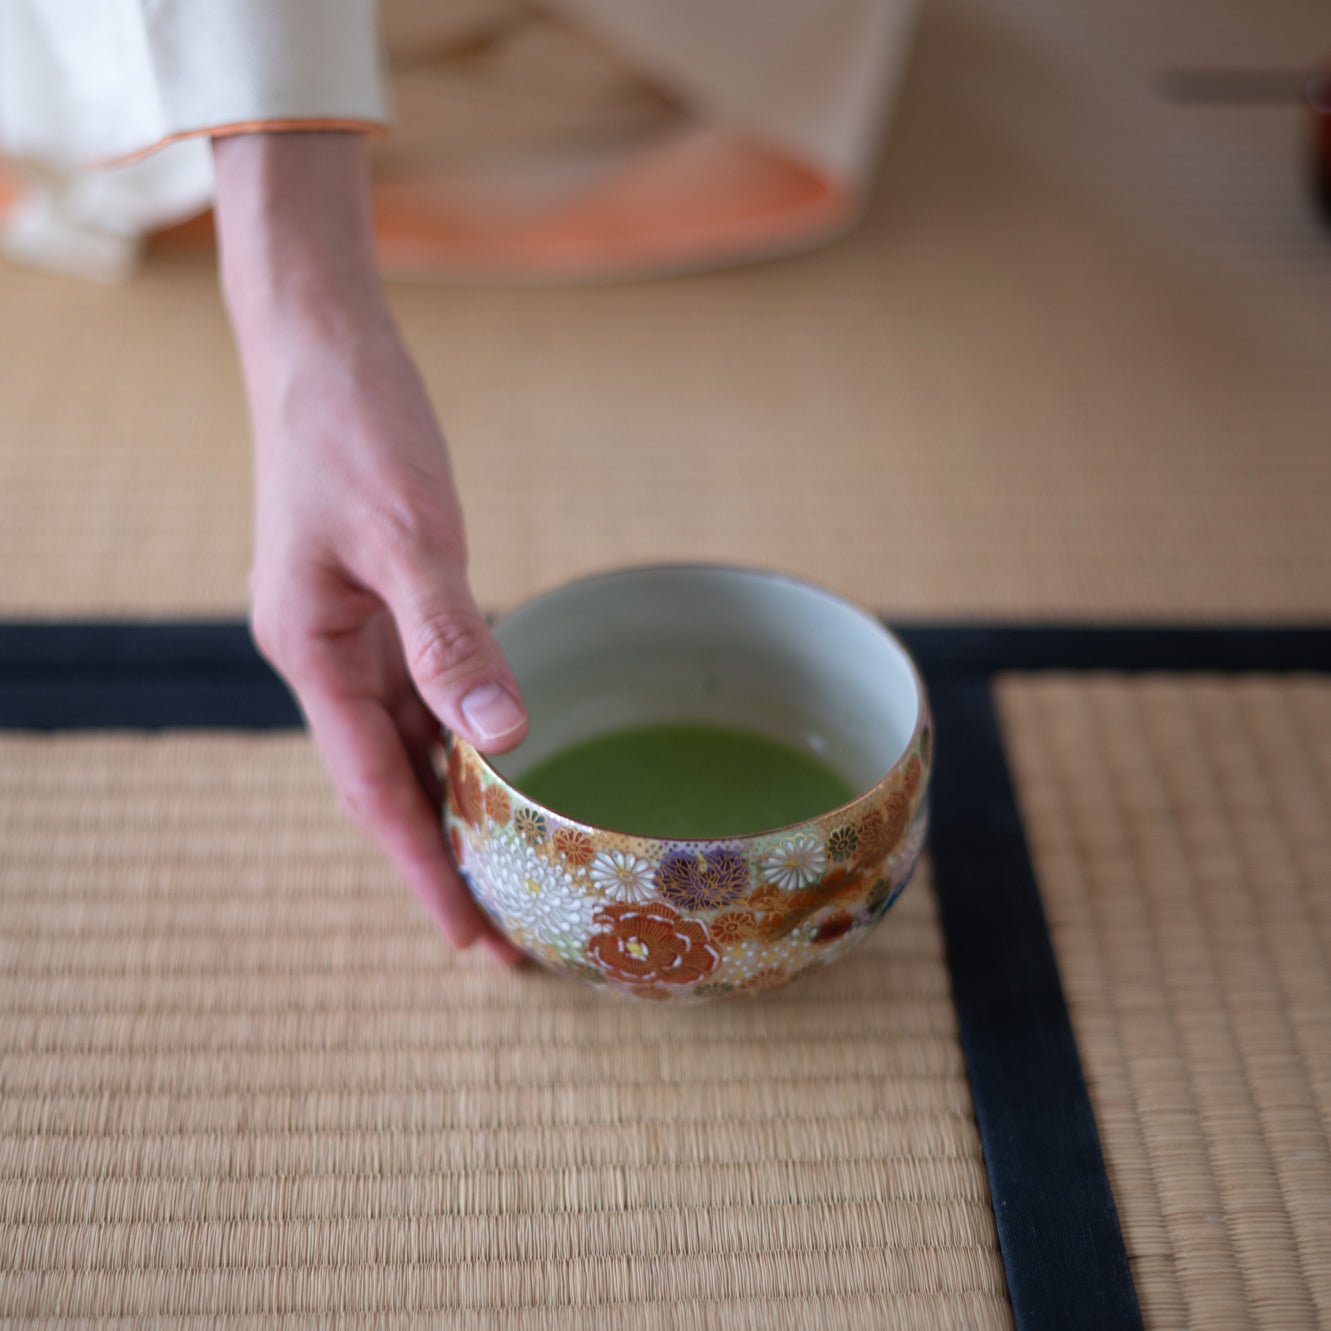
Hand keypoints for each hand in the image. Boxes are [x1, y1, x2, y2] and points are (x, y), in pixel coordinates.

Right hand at [213, 132, 526, 959]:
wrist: (322, 347)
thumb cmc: (354, 427)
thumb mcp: (406, 533)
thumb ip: (449, 637)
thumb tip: (501, 740)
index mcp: (315, 655)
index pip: (376, 795)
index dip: (425, 874)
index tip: (474, 944)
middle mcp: (328, 658)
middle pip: (388, 785)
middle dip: (441, 860)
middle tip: (509, 932)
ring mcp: (353, 632)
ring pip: (406, 744)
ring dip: (452, 806)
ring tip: (509, 869)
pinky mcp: (382, 602)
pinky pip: (420, 694)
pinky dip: (458, 739)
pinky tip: (496, 764)